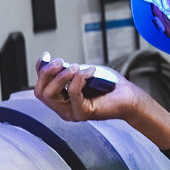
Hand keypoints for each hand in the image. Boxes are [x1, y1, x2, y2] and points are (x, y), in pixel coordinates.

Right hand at [33, 56, 169, 148]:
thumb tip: (50, 61)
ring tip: (74, 67)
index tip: (47, 56)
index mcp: (61, 101)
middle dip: (47, 73)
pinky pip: (72, 93)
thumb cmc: (108, 86)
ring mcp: (71, 113)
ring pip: (51, 95)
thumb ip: (66, 70)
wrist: (129, 96)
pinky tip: (90, 71)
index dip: (40, 71)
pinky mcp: (82, 113)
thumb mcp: (82, 72)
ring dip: (61, 76)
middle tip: (60, 61)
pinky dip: (80, 78)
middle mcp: (63, 110)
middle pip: (40, 93)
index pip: (40, 88)